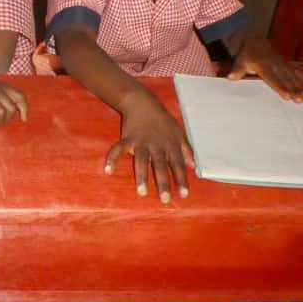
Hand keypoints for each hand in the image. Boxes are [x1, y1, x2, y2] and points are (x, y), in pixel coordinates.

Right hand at [105, 89, 193, 203]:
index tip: (183, 195)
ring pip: (142, 161)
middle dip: (163, 182)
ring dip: (142, 176)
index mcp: (170, 145)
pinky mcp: (127, 138)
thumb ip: (186, 149)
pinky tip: (108, 171)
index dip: (181, 179)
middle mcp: (157, 145)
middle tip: (165, 199)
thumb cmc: (162, 120)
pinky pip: (118, 149)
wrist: (142, 102)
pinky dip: (112, 159)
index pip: (178, 165)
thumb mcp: (179, 132)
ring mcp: (141, 142)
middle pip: (161, 165)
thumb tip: (194, 166)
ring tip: (142, 192)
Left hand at [228, 37, 302, 101]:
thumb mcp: (239, 62)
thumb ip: (237, 70)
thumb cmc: (246, 55)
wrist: (254, 41)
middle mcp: (275, 65)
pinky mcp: (286, 63)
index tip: (288, 96)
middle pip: (286, 79)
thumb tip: (231, 77)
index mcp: (263, 66)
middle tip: (301, 99)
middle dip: (295, 90)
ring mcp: (282, 64)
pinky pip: (297, 70)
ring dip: (301, 86)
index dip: (281, 88)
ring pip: (294, 76)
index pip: (273, 79)